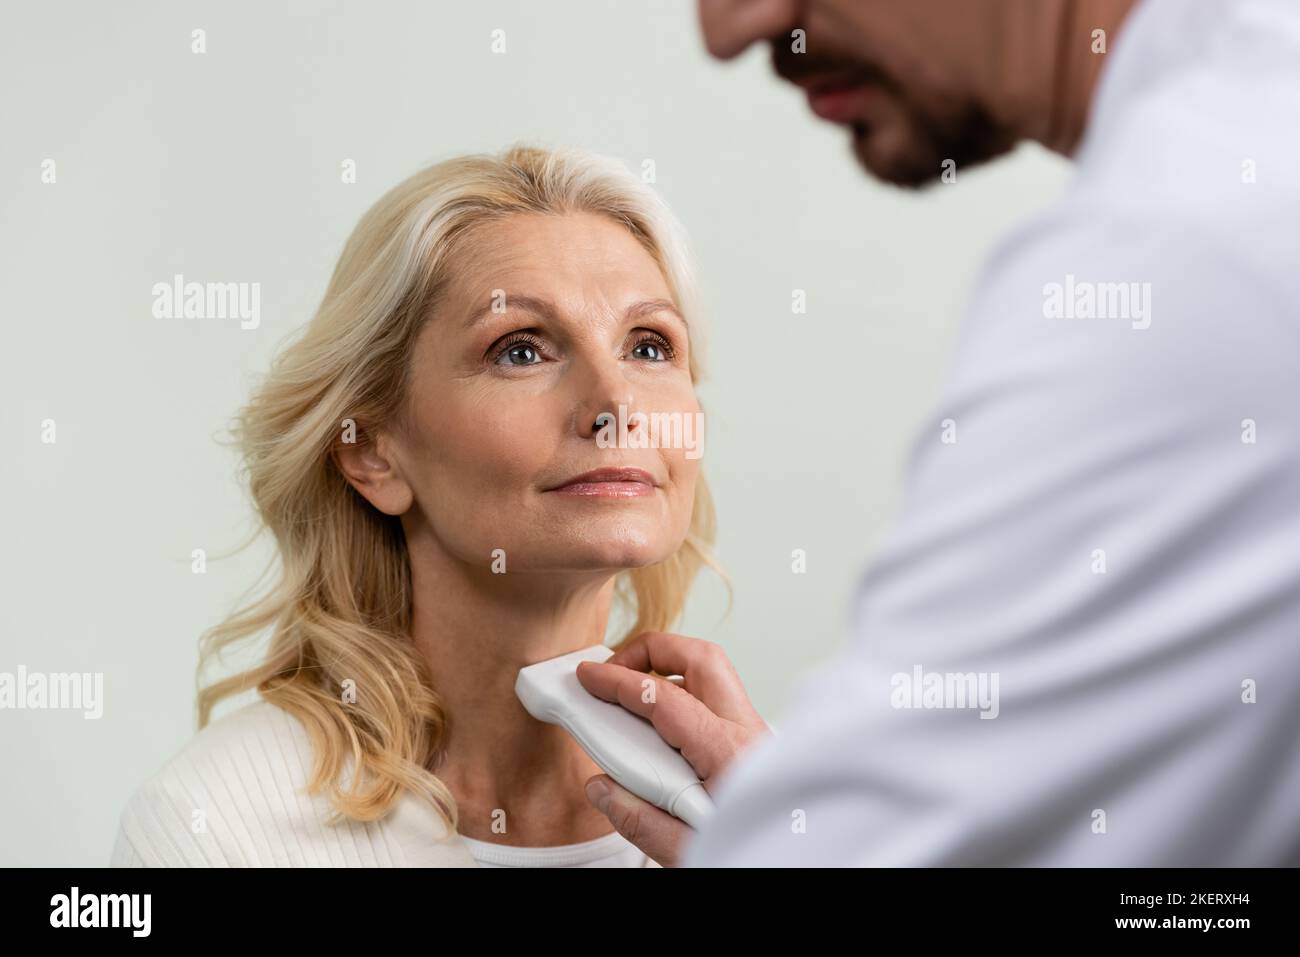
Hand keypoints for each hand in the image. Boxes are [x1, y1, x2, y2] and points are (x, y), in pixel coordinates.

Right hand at [574, 631, 769, 866]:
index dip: (620, 682)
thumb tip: (601, 787)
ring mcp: (755, 734)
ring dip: (671, 672)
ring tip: (635, 693)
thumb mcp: (686, 853)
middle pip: (703, 660)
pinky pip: (717, 700)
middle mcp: (748, 734)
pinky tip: (662, 725)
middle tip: (616, 670)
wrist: (798, 862)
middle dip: (654, 652)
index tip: (590, 677)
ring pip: (714, 675)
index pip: (665, 699)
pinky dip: (685, 696)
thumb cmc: (754, 854)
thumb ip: (640, 821)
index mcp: (729, 755)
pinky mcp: (754, 743)